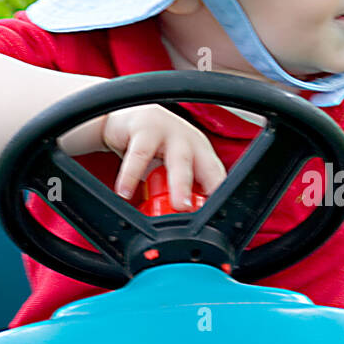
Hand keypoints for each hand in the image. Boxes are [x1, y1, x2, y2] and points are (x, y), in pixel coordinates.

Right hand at [100, 104, 226, 209]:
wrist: (129, 119)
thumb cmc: (156, 146)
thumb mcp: (172, 169)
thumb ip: (179, 191)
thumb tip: (181, 224)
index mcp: (202, 153)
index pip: (217, 177)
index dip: (219, 197)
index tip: (216, 218)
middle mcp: (191, 142)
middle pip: (203, 168)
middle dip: (210, 190)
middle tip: (204, 212)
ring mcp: (170, 132)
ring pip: (176, 161)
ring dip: (178, 184)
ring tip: (176, 205)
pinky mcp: (145, 128)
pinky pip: (138, 156)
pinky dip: (130, 176)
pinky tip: (124, 191)